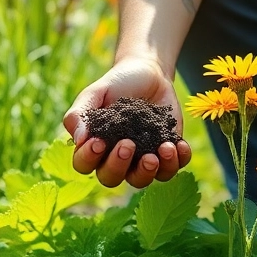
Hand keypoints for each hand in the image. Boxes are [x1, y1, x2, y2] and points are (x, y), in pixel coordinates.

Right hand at [63, 55, 191, 188]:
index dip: (89, 158)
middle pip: (111, 179)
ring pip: (141, 181)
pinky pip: (171, 170)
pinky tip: (178, 144)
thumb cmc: (117, 83)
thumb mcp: (96, 93)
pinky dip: (177, 161)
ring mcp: (141, 161)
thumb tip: (79, 140)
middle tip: (128, 144)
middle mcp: (116, 160)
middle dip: (119, 165)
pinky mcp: (165, 156)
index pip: (84, 164)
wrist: (150, 74)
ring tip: (162, 148)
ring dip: (150, 171)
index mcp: (94, 147)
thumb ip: (81, 113)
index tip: (99, 141)